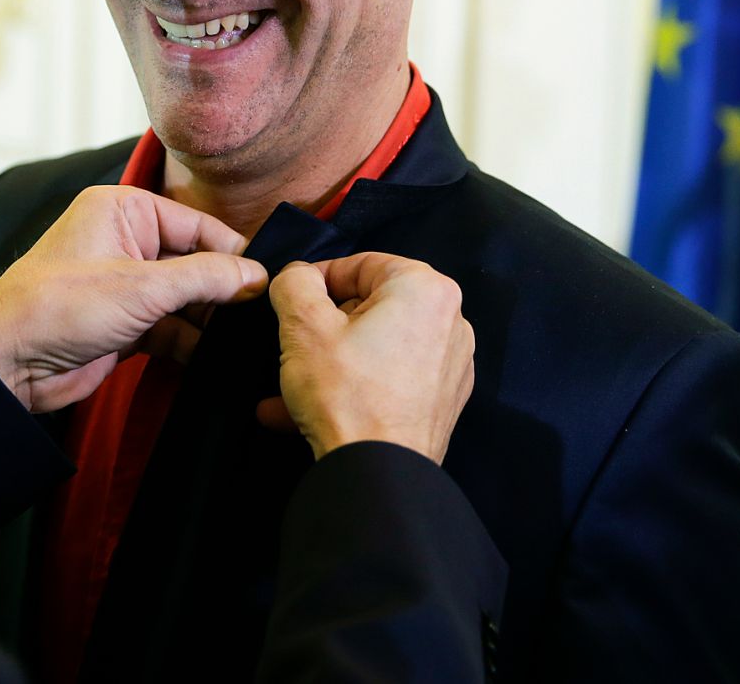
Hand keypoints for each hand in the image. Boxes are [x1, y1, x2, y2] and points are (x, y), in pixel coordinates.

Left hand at [0, 186, 268, 412]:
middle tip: (263, 315)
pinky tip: (217, 359)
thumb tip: (256, 276)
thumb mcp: (142, 287)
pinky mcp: (124, 324)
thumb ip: (206, 278)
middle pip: (195, 262)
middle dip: (225, 290)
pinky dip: (192, 344)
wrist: (8, 364)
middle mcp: (124, 241)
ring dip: (211, 321)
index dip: (235, 253)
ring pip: (186, 299)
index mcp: (123, 211)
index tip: (271, 279)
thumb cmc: (57, 307)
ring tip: (246, 341)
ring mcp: (124, 285)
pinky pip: (171, 328)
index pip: (197, 225)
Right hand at [259, 254, 474, 462]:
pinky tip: (307, 412)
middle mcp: (450, 321)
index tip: (291, 300)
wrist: (379, 476)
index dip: (317, 279)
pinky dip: (354, 387)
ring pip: (376, 346)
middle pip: (372, 306)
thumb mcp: (303, 324)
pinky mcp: (442, 401)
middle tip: (292, 344)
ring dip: (331, 361)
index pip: (360, 264)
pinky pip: (389, 379)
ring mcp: (450, 365)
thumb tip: (298, 277)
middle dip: (325, 325)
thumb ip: (295, 282)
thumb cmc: (346, 394)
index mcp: (425, 289)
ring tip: (289, 385)